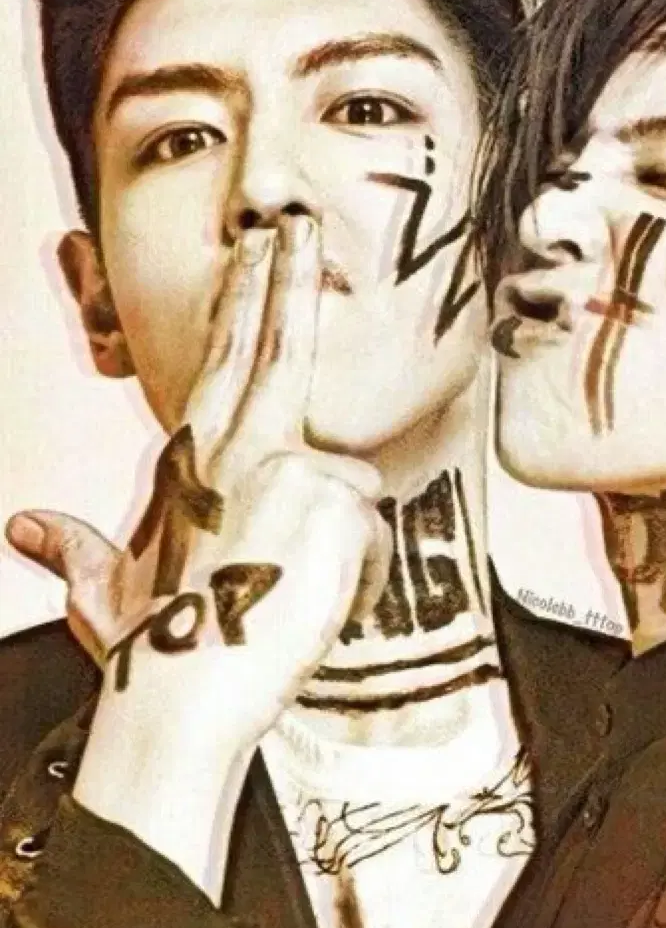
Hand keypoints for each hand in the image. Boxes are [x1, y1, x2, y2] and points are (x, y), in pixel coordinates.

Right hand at [11, 215, 388, 750]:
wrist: (180, 702)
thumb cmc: (152, 648)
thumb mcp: (103, 589)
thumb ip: (73, 547)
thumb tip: (23, 526)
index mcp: (192, 460)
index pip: (222, 362)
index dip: (241, 302)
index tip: (257, 253)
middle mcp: (237, 452)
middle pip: (272, 348)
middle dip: (287, 279)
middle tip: (299, 224)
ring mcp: (285, 469)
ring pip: (346, 480)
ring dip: (339, 539)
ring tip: (296, 597)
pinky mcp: (329, 499)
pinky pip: (370, 526)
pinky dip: (357, 569)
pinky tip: (321, 605)